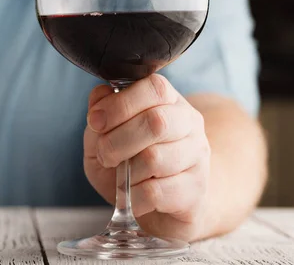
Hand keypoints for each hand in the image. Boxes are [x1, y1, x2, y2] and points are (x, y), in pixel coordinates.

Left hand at [84, 74, 210, 240]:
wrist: (156, 205)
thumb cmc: (127, 162)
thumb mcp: (103, 135)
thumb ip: (99, 113)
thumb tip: (100, 96)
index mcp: (168, 99)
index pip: (154, 88)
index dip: (120, 104)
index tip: (95, 122)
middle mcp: (189, 123)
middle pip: (156, 122)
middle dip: (116, 142)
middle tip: (104, 155)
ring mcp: (197, 156)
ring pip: (154, 159)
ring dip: (125, 172)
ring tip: (122, 177)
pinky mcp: (196, 190)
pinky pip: (155, 192)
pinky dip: (133, 196)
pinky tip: (133, 194)